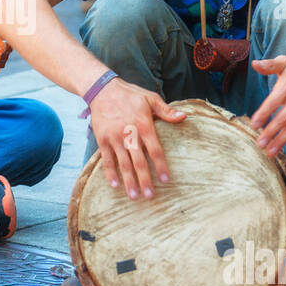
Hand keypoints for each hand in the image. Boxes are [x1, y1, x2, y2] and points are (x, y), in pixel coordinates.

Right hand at [88, 78, 186, 198]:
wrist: (102, 89)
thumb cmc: (130, 95)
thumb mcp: (150, 98)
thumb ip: (166, 111)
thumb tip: (183, 117)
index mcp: (143, 124)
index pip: (155, 149)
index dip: (160, 166)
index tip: (166, 180)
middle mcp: (129, 133)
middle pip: (138, 161)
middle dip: (145, 180)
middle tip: (150, 196)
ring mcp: (114, 138)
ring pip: (123, 164)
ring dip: (129, 181)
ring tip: (134, 196)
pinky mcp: (102, 139)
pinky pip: (107, 159)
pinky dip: (110, 173)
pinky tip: (115, 185)